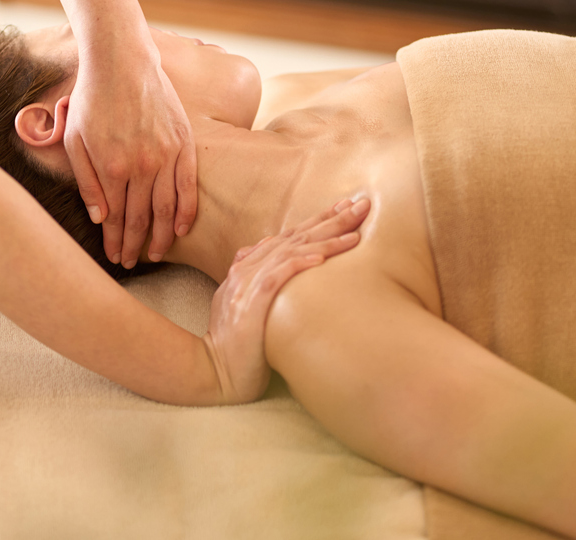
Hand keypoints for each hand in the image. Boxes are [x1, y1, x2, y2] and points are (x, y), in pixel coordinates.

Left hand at [64, 42, 196, 267]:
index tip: (115, 258)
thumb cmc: (91, 100)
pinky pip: (189, 185)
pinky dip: (188, 210)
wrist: (122, 62)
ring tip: (158, 255)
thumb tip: (100, 219)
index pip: (116, 218)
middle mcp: (142, 166)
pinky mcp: (184, 143)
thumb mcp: (74, 141)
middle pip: (142, 218)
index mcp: (112, 167)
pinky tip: (183, 229)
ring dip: (163, 236)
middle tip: (132, 263)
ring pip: (168, 208)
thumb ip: (87, 182)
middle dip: (136, 245)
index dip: (116, 242)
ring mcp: (166, 155)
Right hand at [202, 197, 371, 404]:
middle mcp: (247, 270)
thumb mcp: (241, 304)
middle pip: (294, 237)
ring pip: (290, 252)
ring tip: (354, 231)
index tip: (344, 208)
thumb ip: (253, 282)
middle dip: (330, 219)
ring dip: (324, 239)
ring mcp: (247, 286)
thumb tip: (268, 268)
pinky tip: (320, 258)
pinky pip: (276, 277)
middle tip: (361, 205)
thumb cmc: (235, 343)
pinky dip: (298, 264)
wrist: (214, 370)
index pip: (288, 236)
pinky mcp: (251, 305)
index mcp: (247, 267)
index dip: (317, 220)